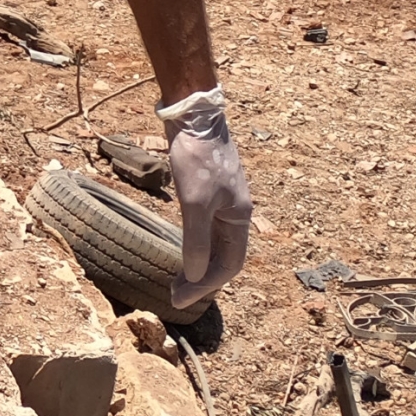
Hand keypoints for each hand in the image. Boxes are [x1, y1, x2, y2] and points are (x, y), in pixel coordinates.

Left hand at [159, 87, 251, 311]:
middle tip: (176, 296)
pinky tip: (181, 249)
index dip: (207, 285)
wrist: (193, 116)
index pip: (230, 264)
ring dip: (198, 264)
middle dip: (202, 280)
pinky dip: (194, 244)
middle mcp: (235, 213)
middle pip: (224, 257)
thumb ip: (197, 239)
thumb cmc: (197, 157)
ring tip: (177, 281)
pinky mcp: (207, 191)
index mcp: (240, 217)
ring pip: (215, 244)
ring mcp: (222, 201)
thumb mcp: (194, 201)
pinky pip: (205, 229)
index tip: (181, 299)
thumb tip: (196, 275)